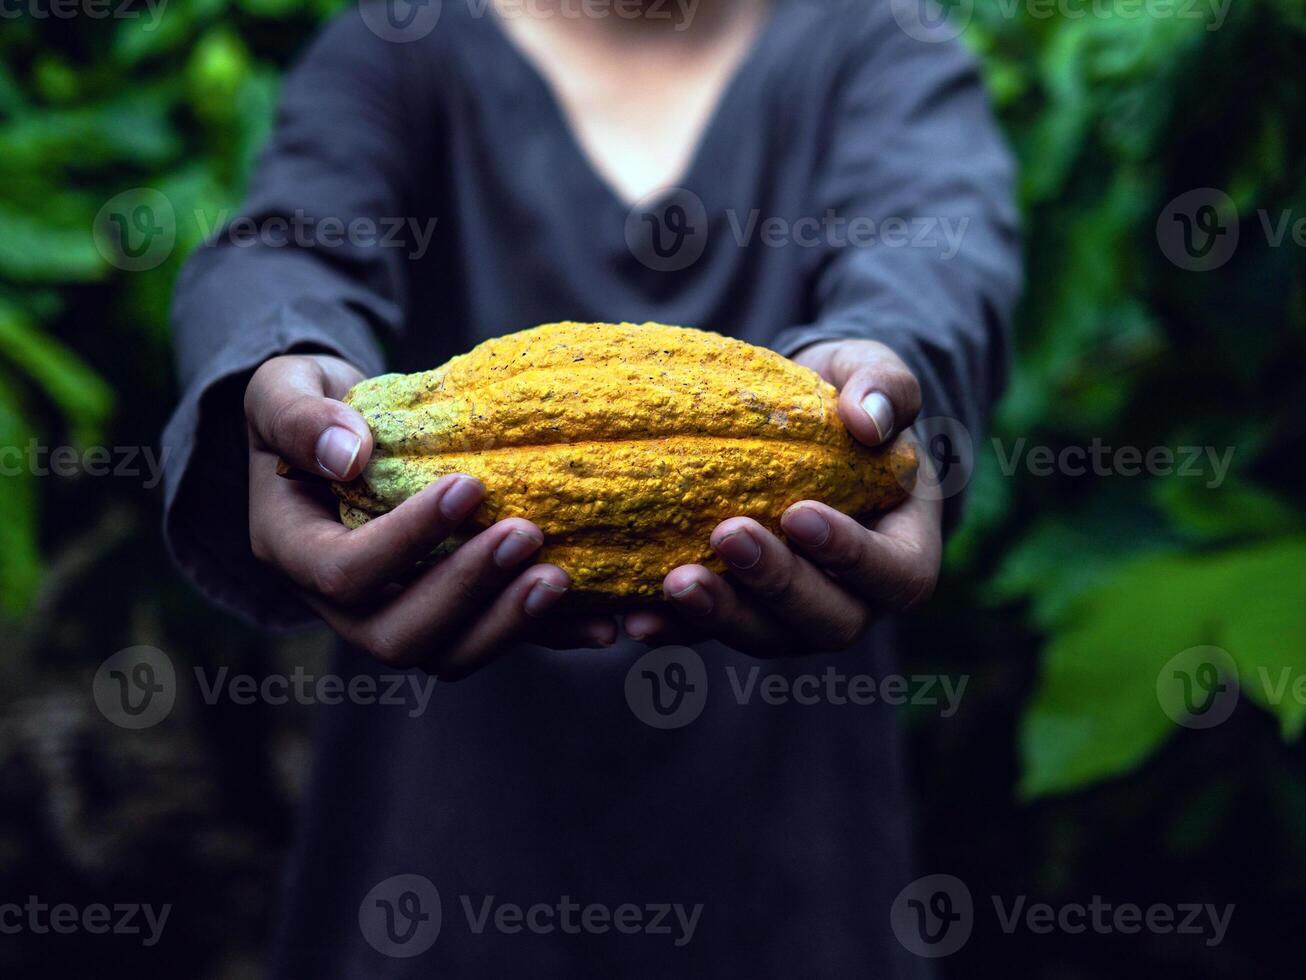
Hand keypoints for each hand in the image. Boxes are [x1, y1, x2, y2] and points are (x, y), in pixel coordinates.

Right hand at [244, 354, 616, 677]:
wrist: (340, 437)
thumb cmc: (307, 405)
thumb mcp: (282, 391)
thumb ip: (299, 419)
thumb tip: (349, 456)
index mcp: (293, 550)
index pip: (345, 571)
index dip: (406, 539)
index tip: (468, 485)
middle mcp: (343, 603)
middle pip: (399, 635)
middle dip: (468, 590)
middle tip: (526, 532)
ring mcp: (397, 614)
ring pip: (450, 654)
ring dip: (509, 623)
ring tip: (563, 577)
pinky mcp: (451, 613)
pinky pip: (497, 638)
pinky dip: (550, 635)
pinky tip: (603, 620)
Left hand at [623, 339, 942, 655]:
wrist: (804, 426)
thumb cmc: (851, 403)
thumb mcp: (875, 375)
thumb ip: (885, 388)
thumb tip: (867, 420)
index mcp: (905, 553)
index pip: (895, 574)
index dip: (851, 555)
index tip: (798, 511)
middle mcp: (855, 600)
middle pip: (828, 622)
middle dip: (776, 584)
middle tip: (727, 534)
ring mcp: (795, 616)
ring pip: (766, 636)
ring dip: (720, 614)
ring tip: (675, 580)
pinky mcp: (743, 615)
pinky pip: (709, 635)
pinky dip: (674, 628)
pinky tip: (632, 615)